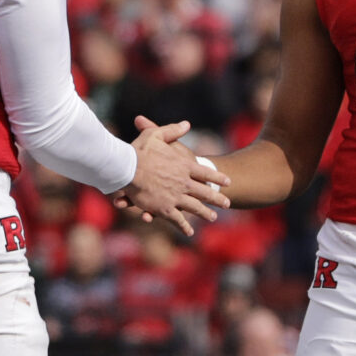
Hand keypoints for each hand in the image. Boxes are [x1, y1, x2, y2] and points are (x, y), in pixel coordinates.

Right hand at [117, 116, 229, 236]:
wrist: (127, 169)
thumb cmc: (139, 150)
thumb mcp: (157, 134)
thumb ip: (173, 130)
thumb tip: (187, 124)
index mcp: (184, 166)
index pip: (206, 172)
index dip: (217, 177)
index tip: (228, 182)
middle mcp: (183, 182)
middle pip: (205, 192)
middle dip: (217, 198)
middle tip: (227, 203)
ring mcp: (175, 197)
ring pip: (195, 207)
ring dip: (205, 213)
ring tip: (213, 217)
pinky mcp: (164, 208)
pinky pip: (177, 219)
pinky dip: (184, 226)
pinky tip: (189, 232)